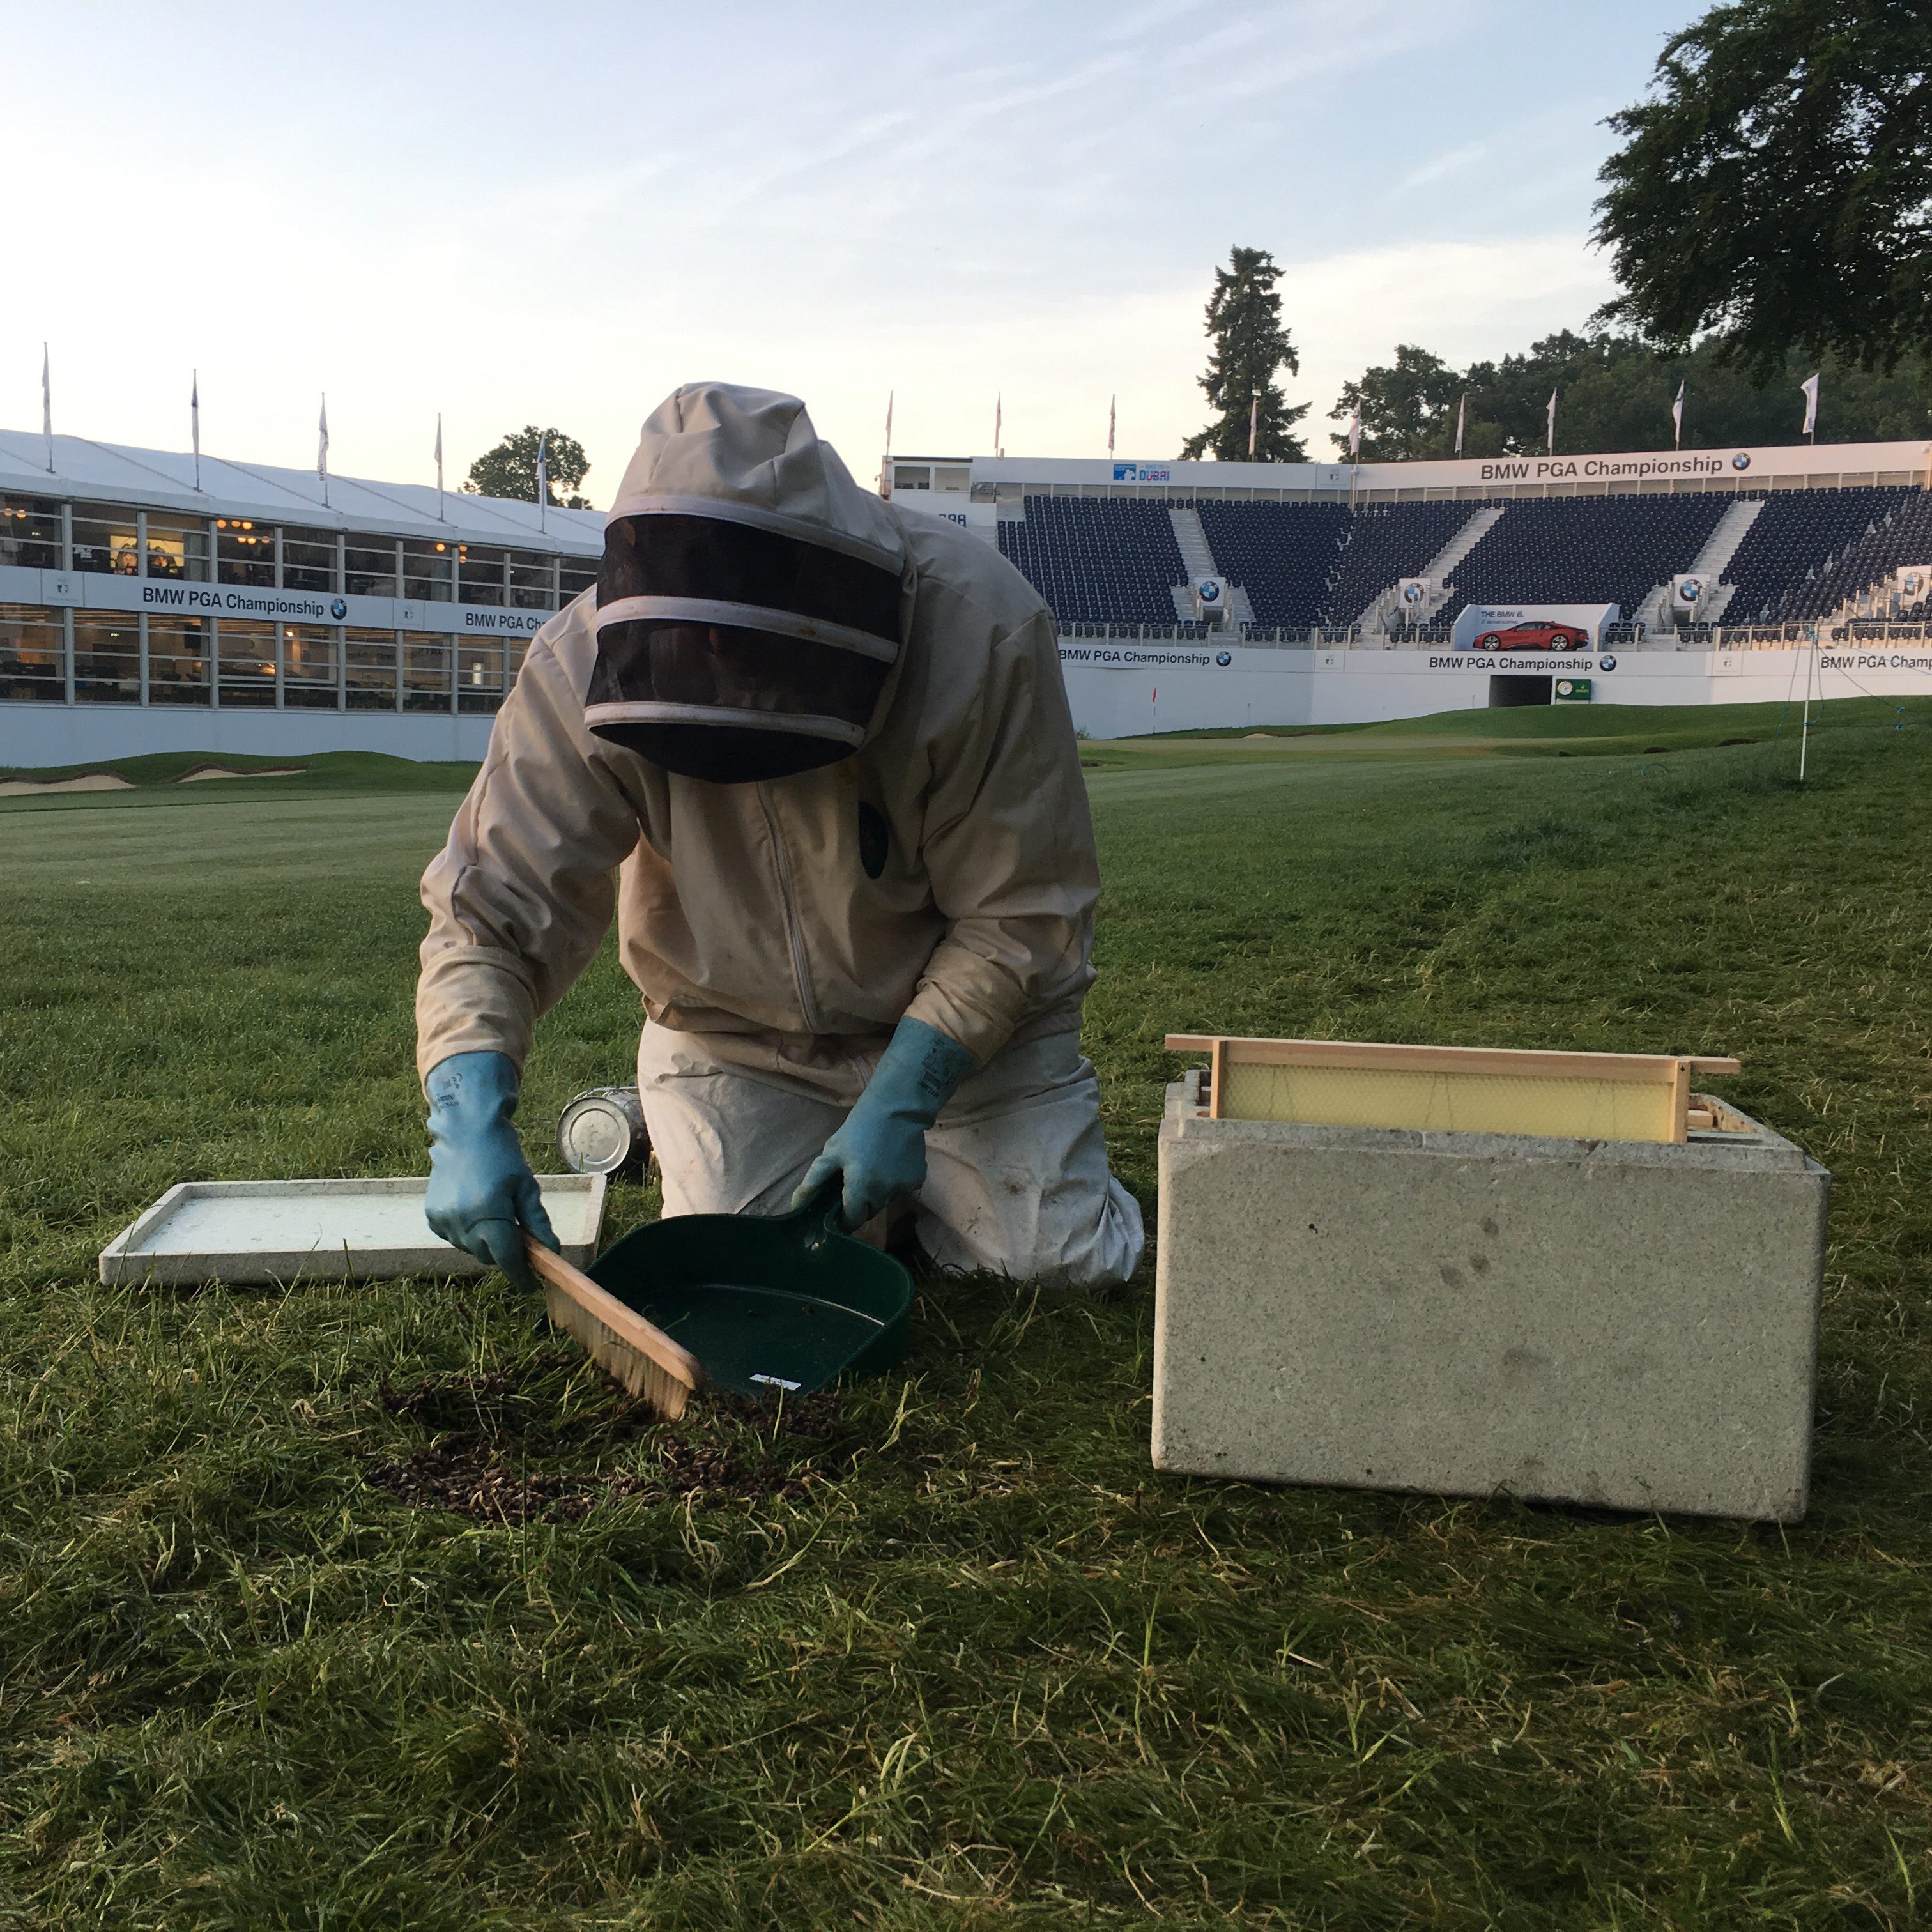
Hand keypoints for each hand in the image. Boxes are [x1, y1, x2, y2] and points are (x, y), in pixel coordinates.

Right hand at [424, 1051, 558, 1289]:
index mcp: (488, 1213)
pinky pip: (455, 1238)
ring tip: (494, 1213)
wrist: (466, 1133)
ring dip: (485, 1242)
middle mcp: (461, 1221)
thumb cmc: (502, 1156)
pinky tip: (475, 1209)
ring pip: (471, 1249)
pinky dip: (468, 1233)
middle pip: (489, 1256)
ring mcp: (443, 1220)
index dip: (520, 1274)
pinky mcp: (432, 1217)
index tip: (531, 1286)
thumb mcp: (527, 1187)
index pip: (506, 1257)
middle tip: (517, 1234)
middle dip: (505, 1252)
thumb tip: (551, 1251)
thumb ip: (537, 1222)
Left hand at [795, 1020, 975, 1230]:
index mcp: (861, 1188)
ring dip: (878, 1192)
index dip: (843, 1219)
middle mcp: (884, 1194)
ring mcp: (904, 1187)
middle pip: (869, 1212)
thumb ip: (814, 1181)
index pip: (851, 1221)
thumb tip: (795, 1206)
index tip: (838, 1210)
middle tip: (855, 1182)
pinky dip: (894, 1181)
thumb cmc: (859, 1129)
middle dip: (860, 1204)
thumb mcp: (832, 1151)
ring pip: (886, 1200)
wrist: (898, 1108)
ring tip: (874, 1167)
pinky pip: (902, 1188)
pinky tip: (891, 1162)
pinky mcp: (918, 1179)